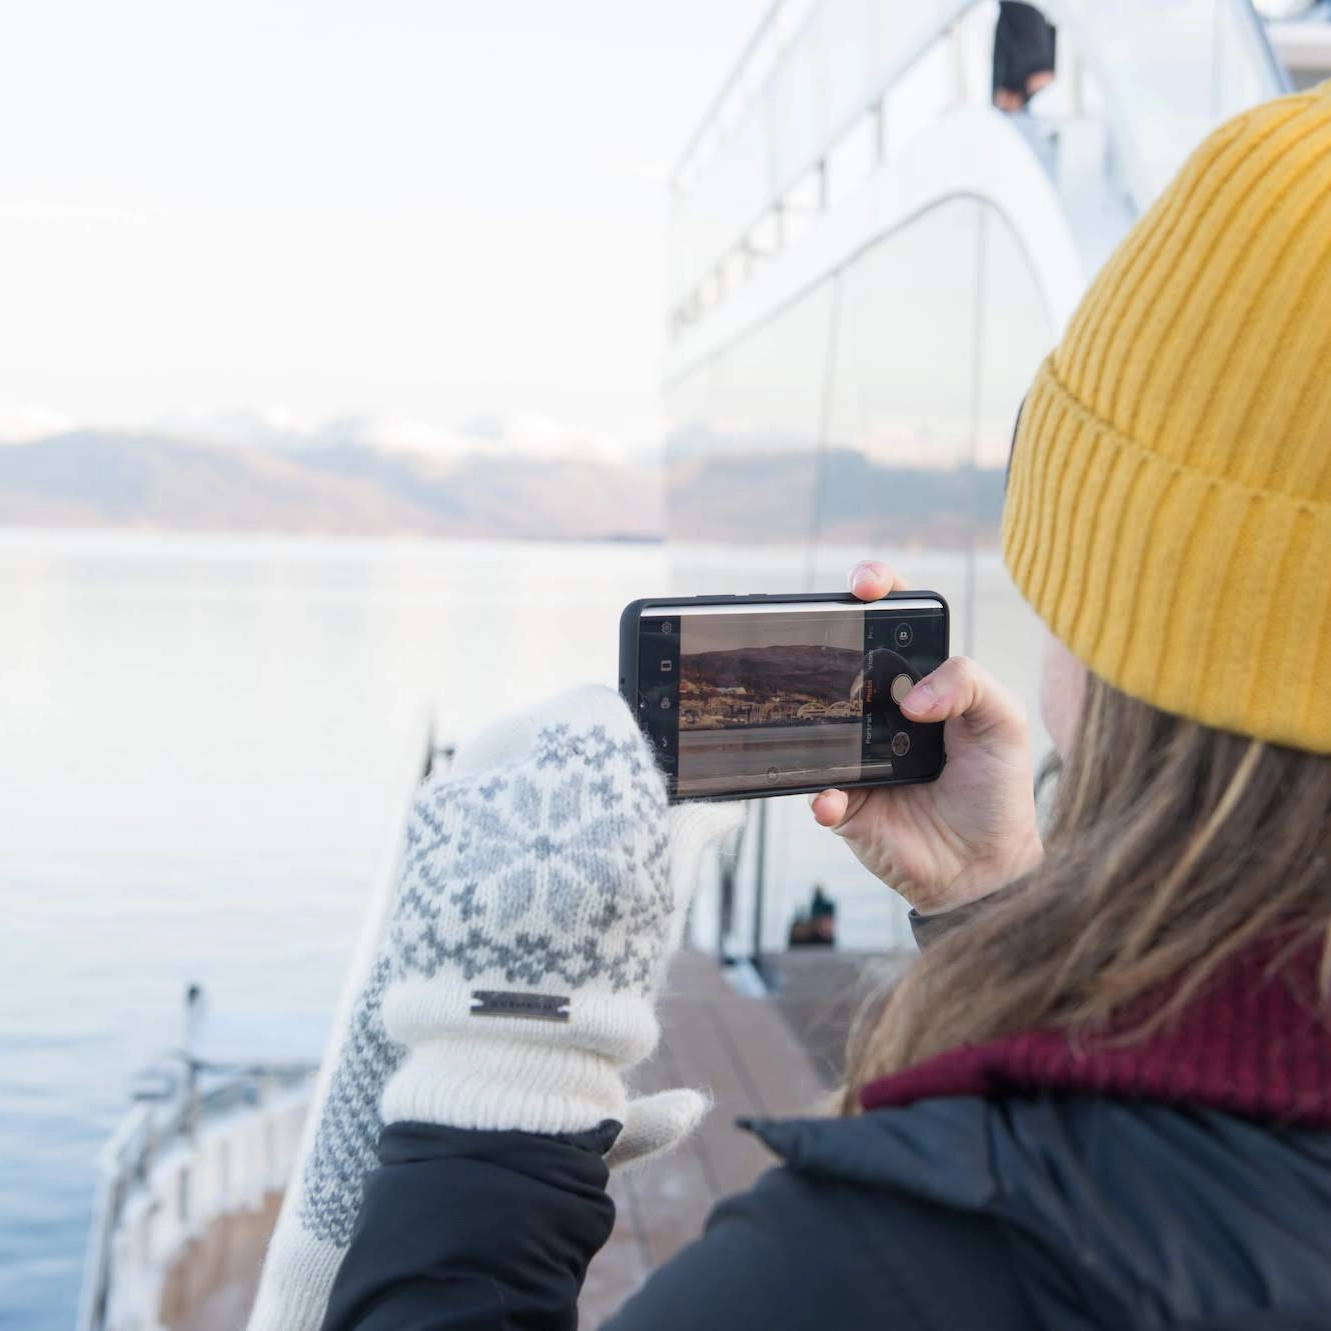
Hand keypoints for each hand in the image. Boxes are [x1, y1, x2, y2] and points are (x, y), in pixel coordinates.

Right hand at [810, 562, 1041, 914]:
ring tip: (832, 716)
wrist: (986, 866)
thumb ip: (972, 684)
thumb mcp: (1005, 722)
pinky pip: (819, 791)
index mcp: (921, 682)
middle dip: (826, 634)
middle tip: (828, 625)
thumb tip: (913, 697)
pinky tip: (835, 797)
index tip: (867, 586)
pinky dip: (823, 794)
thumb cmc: (998, 788)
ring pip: (819, 723)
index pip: (892, 623)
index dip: (877, 593)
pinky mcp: (845, 804)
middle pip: (843, 660)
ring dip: (816, 716)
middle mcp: (881, 712)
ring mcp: (857, 755)